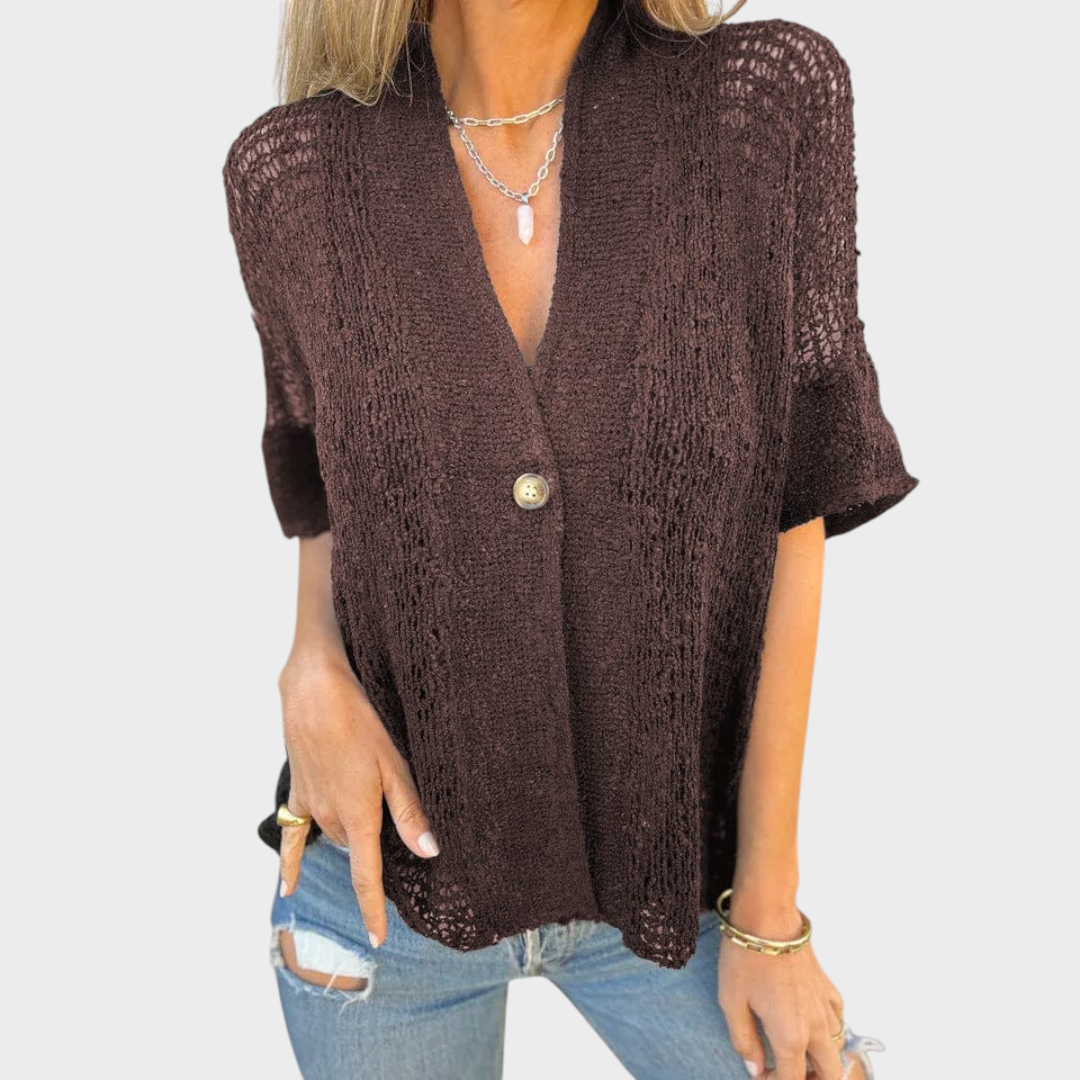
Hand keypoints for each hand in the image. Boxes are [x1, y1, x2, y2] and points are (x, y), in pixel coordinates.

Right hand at [275, 648, 439, 947]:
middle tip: (395, 831)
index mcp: (359, 816)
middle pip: (356, 850)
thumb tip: (429, 851)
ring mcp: (310, 807)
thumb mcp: (394, 765)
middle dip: (373, 852)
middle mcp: (331, 818)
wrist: (314, 693)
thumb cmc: (359, 722)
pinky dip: (293, 862)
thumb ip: (409, 812)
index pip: (365, 877)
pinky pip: (293, 835)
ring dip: (351, 836)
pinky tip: (289, 885)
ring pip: (335, 836)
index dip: (372, 910)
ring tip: (367, 817)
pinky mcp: (297, 792)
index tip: (377, 939)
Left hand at [717, 901, 845, 1079]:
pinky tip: (811, 1025)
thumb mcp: (731, 1003)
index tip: (759, 1075)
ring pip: (837, 1050)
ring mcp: (825, 1006)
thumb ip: (744, 1042)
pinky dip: (830, 1032)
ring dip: (822, 1061)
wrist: (767, 915)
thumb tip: (755, 1068)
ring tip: (797, 1056)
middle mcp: (816, 1027)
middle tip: (786, 1072)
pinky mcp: (827, 986)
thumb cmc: (745, 957)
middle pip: (829, 1075)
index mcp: (791, 1036)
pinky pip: (839, 1019)